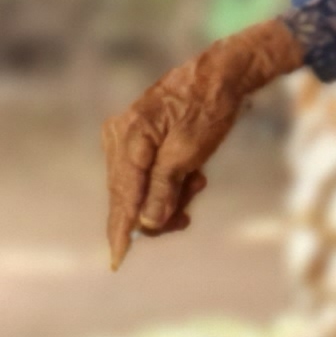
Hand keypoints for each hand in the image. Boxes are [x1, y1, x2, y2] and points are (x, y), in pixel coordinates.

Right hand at [102, 18, 306, 266]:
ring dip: (167, 196)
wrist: (219, 75)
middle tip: (186, 215)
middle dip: (157, 211)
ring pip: (139, 188)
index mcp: (128, 139)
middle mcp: (119, 137)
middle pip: (129, 196)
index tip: (116, 261)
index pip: (122, 196)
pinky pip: (145, 173)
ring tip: (196, 183)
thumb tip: (147, 224)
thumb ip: (164, 190)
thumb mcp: (189, 153)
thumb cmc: (207, 109)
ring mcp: (125, 137)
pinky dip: (166, 182)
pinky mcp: (136, 138)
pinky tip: (189, 175)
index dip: (120, 231)